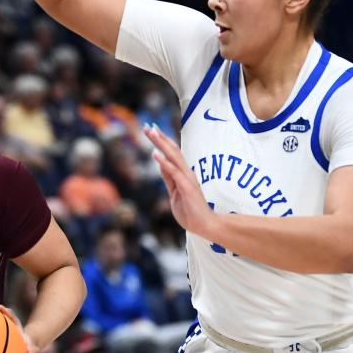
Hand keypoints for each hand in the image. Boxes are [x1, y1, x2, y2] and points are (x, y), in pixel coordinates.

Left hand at [143, 124, 218, 239]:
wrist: (204, 226)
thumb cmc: (190, 211)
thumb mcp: (174, 192)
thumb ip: (169, 178)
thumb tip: (160, 163)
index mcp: (182, 174)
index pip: (171, 153)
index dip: (161, 141)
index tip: (150, 130)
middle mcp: (186, 172)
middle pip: (172, 150)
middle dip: (160, 138)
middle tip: (148, 126)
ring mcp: (187, 179)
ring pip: (174, 157)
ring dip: (162, 144)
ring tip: (151, 132)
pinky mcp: (187, 188)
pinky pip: (175, 173)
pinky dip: (165, 162)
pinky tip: (155, 154)